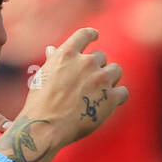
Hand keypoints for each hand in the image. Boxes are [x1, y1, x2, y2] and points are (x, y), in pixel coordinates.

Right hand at [18, 27, 125, 146]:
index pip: (85, 34)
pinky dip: (116, 97)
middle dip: (96, 68)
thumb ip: (53, 62)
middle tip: (88, 84)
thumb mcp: (42, 77)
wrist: (46, 126)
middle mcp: (86, 62)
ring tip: (99, 93)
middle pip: (101, 57)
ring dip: (109, 79)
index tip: (95, 36)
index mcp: (67, 54)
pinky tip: (108, 104)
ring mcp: (100, 79)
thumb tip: (52, 49)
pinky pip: (122, 92)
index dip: (91, 35)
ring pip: (115, 71)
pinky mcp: (111, 97)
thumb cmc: (39, 103)